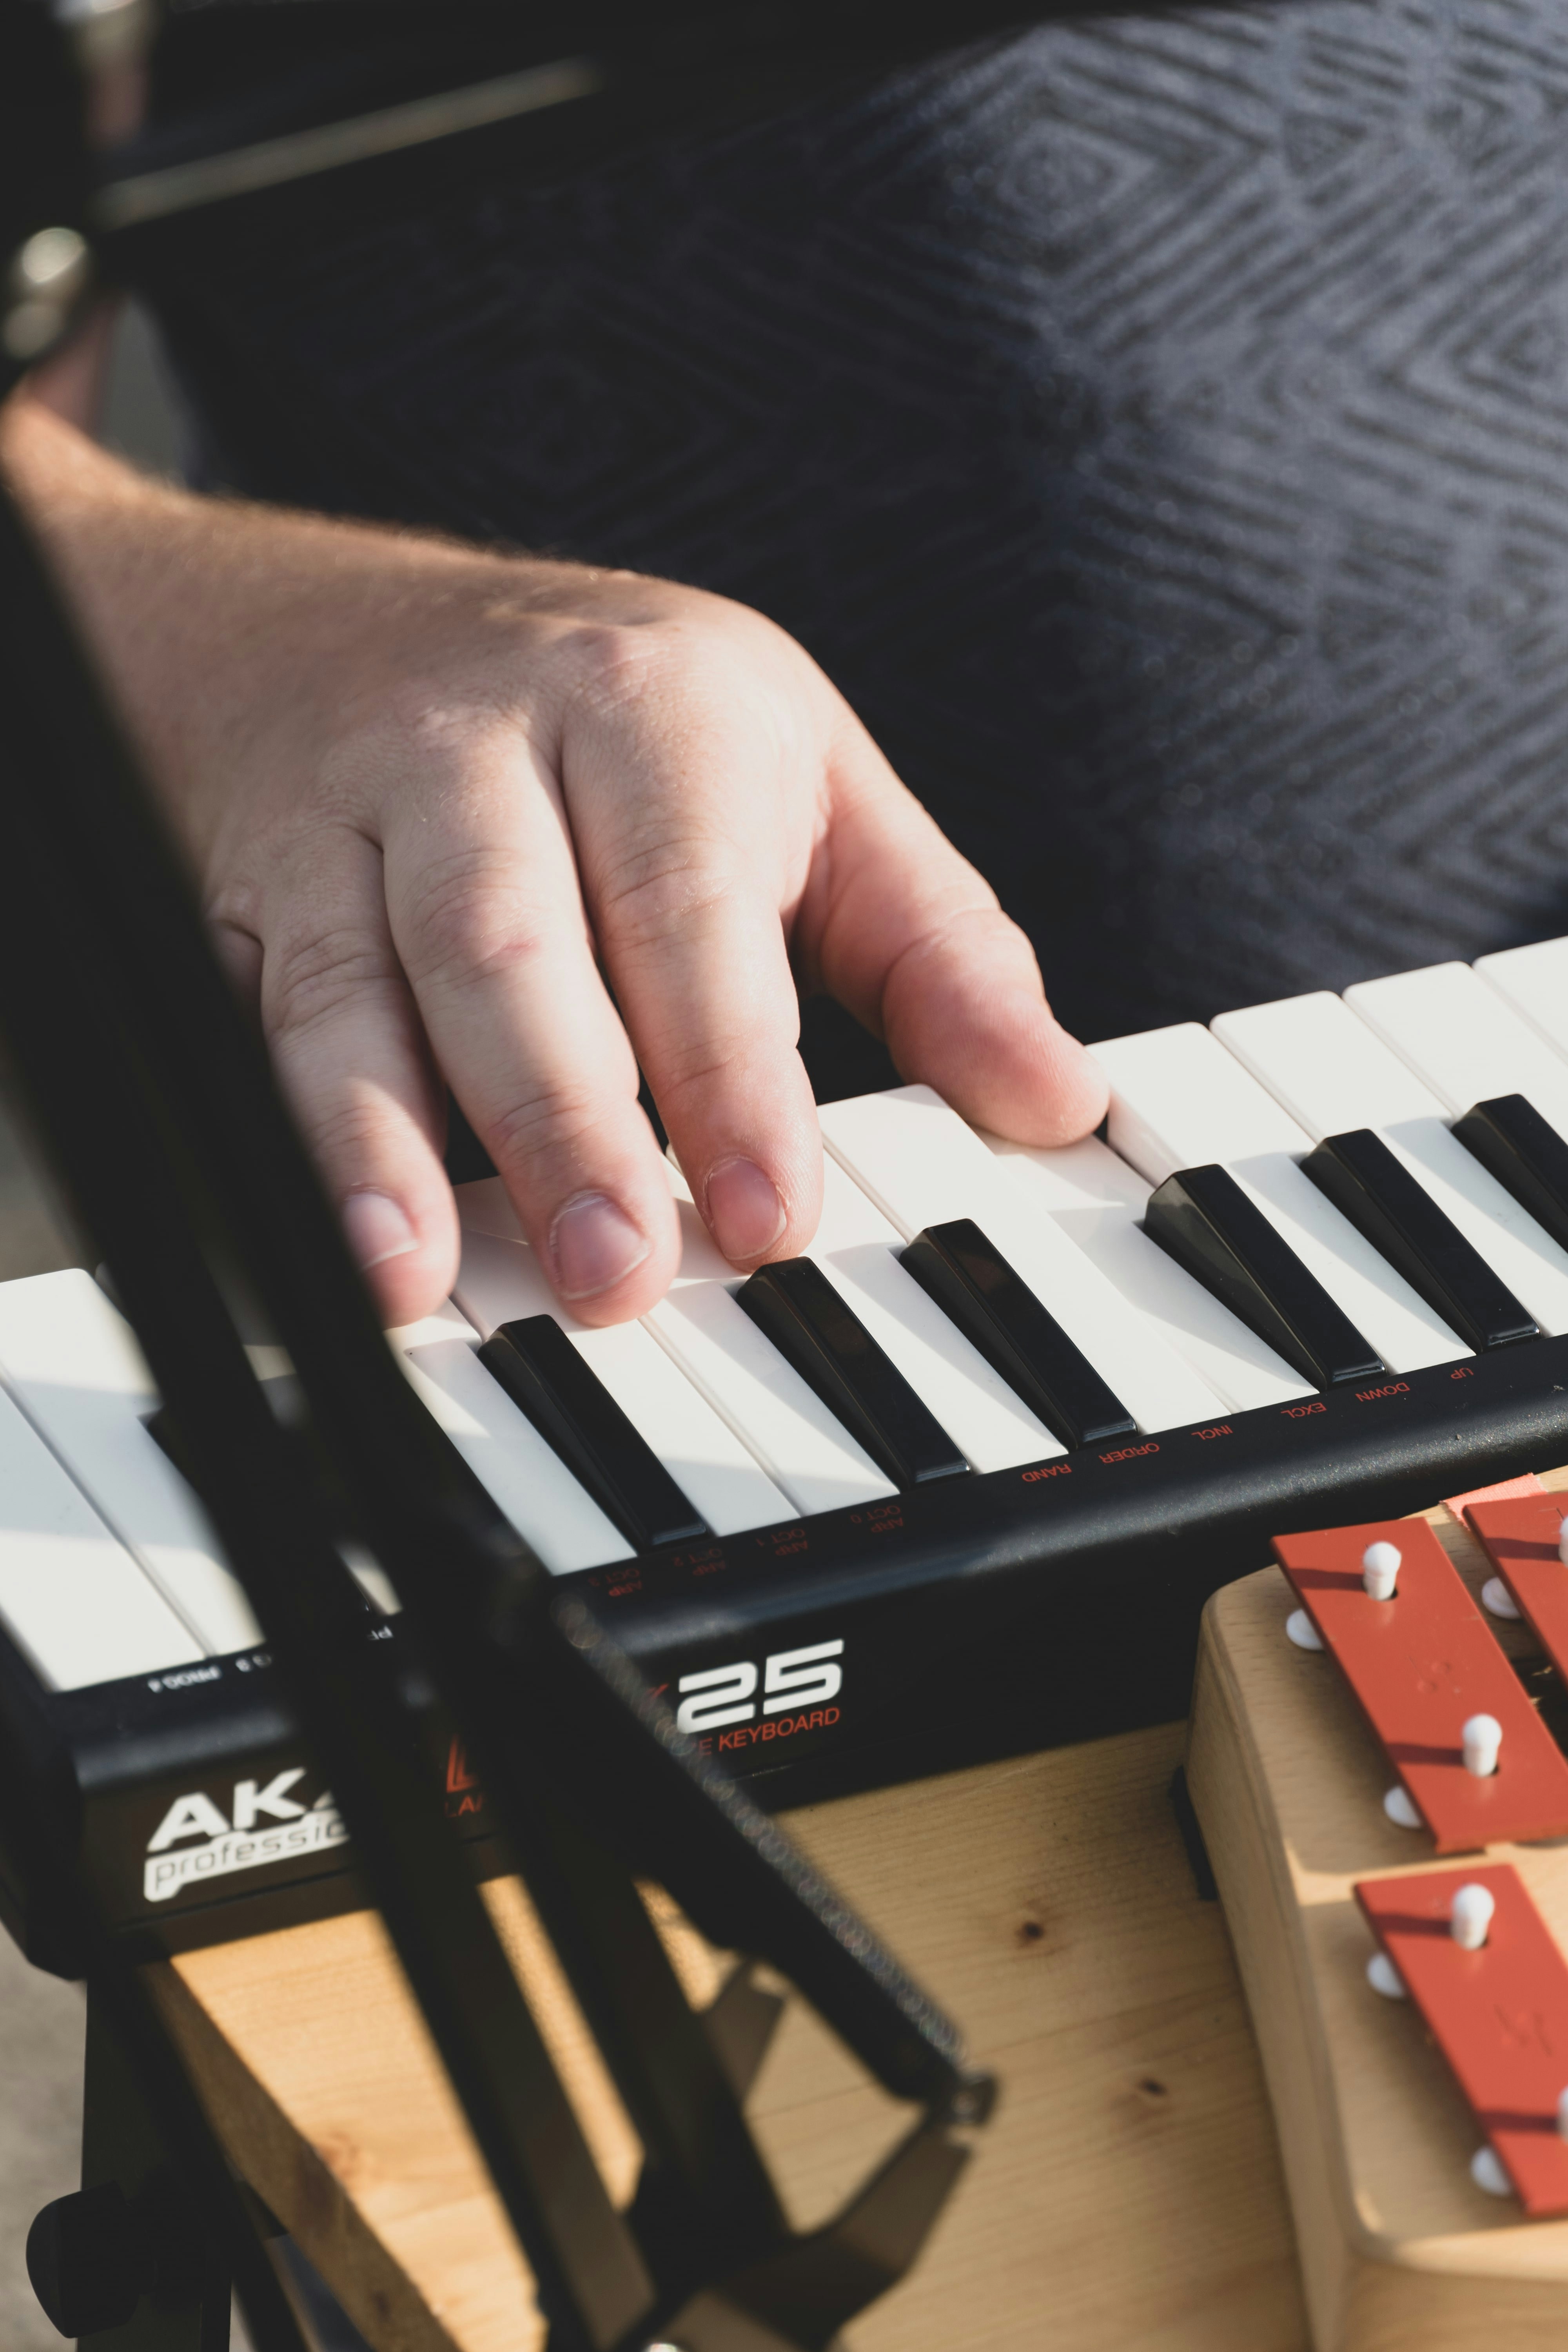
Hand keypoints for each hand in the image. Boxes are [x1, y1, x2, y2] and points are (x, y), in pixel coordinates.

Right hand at [4, 400, 1107, 1327]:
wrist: (325, 623)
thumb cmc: (613, 721)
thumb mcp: (805, 784)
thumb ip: (934, 947)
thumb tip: (1059, 1099)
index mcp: (652, 708)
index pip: (693, 905)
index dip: (728, 1069)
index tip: (767, 1213)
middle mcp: (484, 745)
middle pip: (513, 940)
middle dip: (564, 1118)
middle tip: (617, 1271)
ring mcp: (347, 816)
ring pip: (365, 982)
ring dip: (391, 1142)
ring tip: (426, 1278)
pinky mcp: (250, 891)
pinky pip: (268, 1017)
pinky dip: (297, 1138)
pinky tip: (345, 1244)